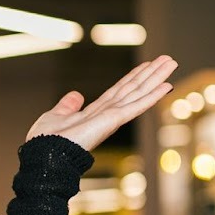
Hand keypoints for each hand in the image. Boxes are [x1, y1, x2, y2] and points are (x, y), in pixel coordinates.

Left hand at [24, 55, 176, 150]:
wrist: (44, 155)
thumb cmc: (45, 142)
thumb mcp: (55, 116)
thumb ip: (67, 106)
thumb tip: (76, 95)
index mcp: (95, 113)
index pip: (119, 91)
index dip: (133, 77)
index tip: (147, 65)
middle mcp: (106, 115)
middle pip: (133, 89)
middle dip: (151, 75)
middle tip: (168, 60)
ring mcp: (111, 118)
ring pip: (138, 93)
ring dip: (156, 78)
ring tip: (171, 63)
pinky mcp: (112, 121)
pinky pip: (135, 106)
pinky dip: (151, 96)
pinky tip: (166, 85)